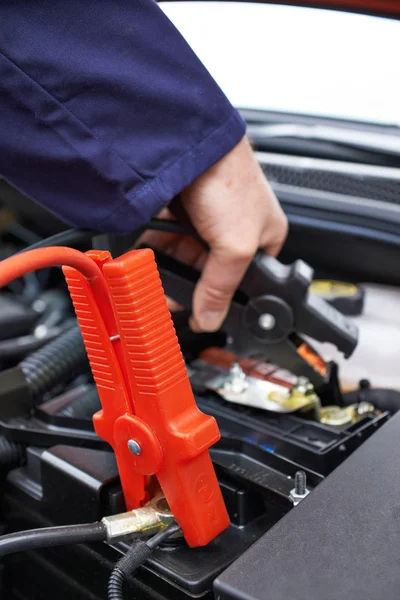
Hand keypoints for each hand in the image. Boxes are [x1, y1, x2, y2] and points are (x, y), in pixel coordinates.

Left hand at [141, 136, 287, 331]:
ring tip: (154, 280)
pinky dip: (156, 250)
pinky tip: (147, 259)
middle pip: (209, 271)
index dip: (220, 297)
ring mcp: (206, 219)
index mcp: (264, 237)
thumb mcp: (235, 245)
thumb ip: (221, 286)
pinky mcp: (181, 209)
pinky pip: (166, 239)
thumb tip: (210, 318)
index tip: (199, 310)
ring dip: (169, 269)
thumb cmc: (229, 177)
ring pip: (185, 257)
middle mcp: (235, 229)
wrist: (192, 140)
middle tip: (170, 298)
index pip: (242, 280)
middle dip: (189, 284)